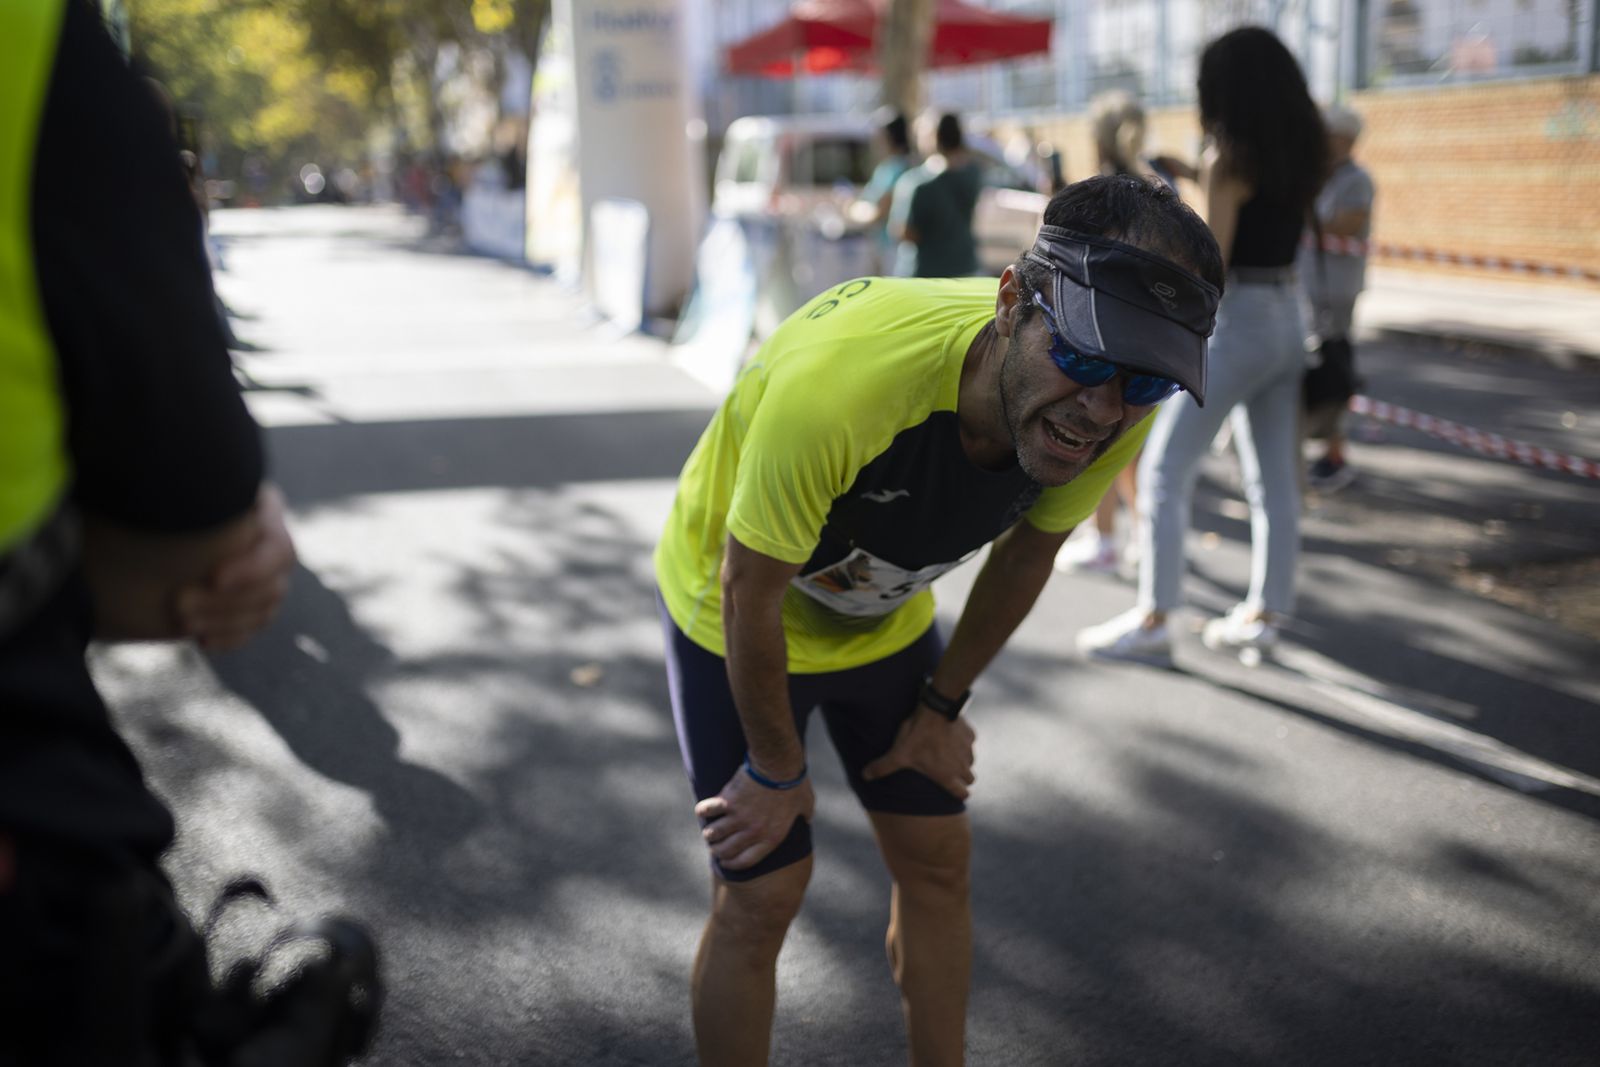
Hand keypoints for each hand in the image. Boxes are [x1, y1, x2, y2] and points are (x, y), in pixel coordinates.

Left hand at [175, 484, 295, 650]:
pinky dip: (230, 636)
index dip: (251, 568)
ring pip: (265, 611)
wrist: (154, 511)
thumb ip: (201, 497)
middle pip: (273, 586)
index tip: (212, 577)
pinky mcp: (252, 603)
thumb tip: (208, 505)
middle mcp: (273, 545)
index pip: (277, 548)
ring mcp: (268, 577)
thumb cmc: (169, 491)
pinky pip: (253, 627)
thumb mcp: (189, 487)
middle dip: (226, 601)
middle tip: (179, 604)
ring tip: (183, 622)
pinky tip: (202, 641)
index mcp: (265, 511)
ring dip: (225, 621)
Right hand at [694, 764, 814, 871]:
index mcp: (771, 838)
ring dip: (709, 833)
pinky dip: (703, 810)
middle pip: (725, 850)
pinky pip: (706, 811)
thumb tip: (808, 818)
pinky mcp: (727, 801)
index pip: (745, 861)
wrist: (779, 764)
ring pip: (713, 834)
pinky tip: (704, 809)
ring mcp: (738, 817)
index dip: (732, 864)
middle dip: (717, 850)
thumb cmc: (794, 783)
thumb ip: (806, 815)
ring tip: (709, 830)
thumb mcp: (806, 803)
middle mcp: (752, 832)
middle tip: (715, 845)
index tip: (726, 861)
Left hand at [861, 706, 975, 798]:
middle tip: (946, 770)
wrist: (935, 708)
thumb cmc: (917, 735)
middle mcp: (962, 766)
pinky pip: (970, 743)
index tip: (951, 789)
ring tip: (946, 752)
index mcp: (947, 776)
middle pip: (969, 779)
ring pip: (970, 761)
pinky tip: (950, 735)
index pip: (962, 795)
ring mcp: (968, 750)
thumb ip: (882, 767)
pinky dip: (962, 742)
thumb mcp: (898, 754)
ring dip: (962, 760)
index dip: (958, 794)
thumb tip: (864, 776)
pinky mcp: (970, 734)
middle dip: (961, 778)